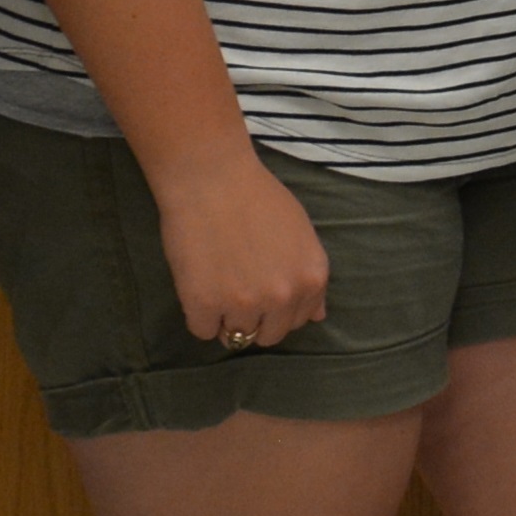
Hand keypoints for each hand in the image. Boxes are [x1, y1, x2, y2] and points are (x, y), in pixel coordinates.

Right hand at [150, 150, 331, 349]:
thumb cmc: (258, 196)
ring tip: (216, 282)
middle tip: (236, 288)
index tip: (262, 286)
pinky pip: (202, 331)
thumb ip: (309, 276)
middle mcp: (283, 297)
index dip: (279, 307)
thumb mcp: (301, 233)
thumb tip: (316, 315)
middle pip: (268, 336)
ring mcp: (244, 305)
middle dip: (255, 318)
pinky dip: (199, 315)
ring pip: (236, 337)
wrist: (212, 178)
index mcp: (311, 279)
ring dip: (225, 317)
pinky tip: (198, 285)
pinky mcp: (204, 305)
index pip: (298, 320)